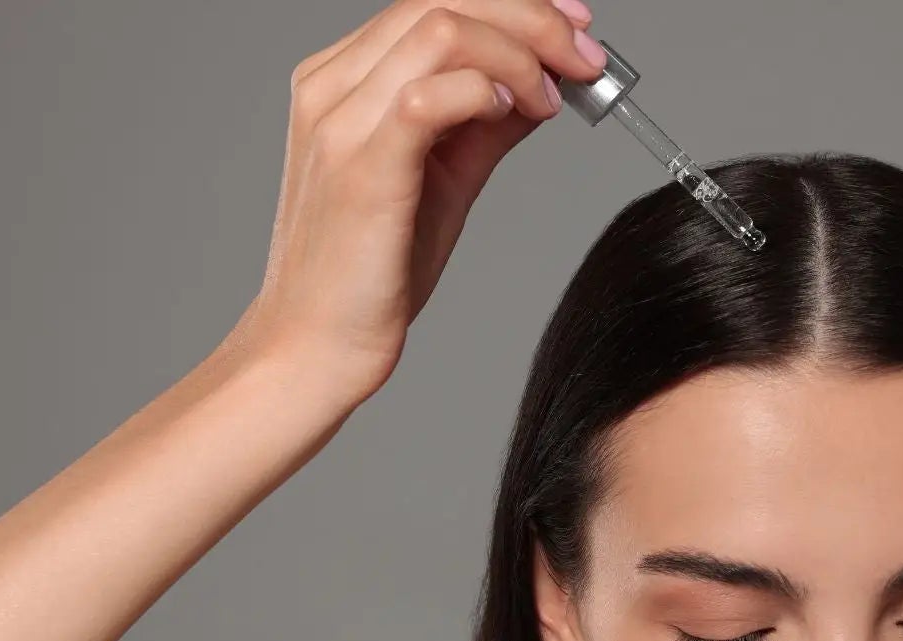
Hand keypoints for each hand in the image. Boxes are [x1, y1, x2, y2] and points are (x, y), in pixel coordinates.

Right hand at [240, 0, 607, 401]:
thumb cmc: (371, 271)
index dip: (515, 5)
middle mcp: (331, 87)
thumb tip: (542, 83)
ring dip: (519, 53)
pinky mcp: (361, 166)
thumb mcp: (444, 177)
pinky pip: (430, 95)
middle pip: (440, 1)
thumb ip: (485, 124)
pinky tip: (512, 113)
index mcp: (341, 79)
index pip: (433, 3)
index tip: (576, 28)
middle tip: (586, 57)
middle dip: (532, 18)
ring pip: (440, 30)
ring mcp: (339, 122)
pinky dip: (485, 91)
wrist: (317, 344)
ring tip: (552, 97)